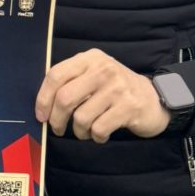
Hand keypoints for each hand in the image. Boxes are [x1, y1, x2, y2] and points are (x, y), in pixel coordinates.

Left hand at [35, 49, 168, 141]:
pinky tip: (100, 134)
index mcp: (90, 58)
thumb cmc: (115, 90)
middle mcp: (103, 69)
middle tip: (57, 129)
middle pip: (64, 98)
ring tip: (86, 130)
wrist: (154, 98)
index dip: (43, 98)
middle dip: (56, 119)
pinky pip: (99, 129)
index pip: (56, 75)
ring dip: (79, 131)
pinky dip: (96, 137)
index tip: (41, 115)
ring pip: (81, 117)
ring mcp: (117, 87)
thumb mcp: (93, 75)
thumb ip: (71, 81)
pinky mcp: (128, 107)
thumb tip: (43, 105)